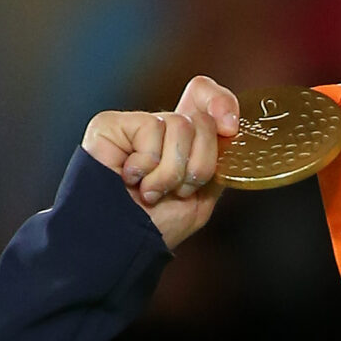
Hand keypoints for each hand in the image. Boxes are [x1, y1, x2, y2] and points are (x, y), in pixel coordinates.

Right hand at [81, 76, 237, 248]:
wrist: (121, 244)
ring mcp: (135, 125)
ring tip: (151, 191)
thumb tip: (229, 131)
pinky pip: (151, 128)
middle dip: (200, 164)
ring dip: (172, 171)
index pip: (204, 96)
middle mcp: (160, 129)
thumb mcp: (202, 196)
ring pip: (181, 125)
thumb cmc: (155, 227)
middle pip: (202, 119)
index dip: (222, 102)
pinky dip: (147, 165)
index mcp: (183, 142)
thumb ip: (217, 162)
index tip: (229, 129)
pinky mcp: (110, 124)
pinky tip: (130, 179)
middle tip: (177, 190)